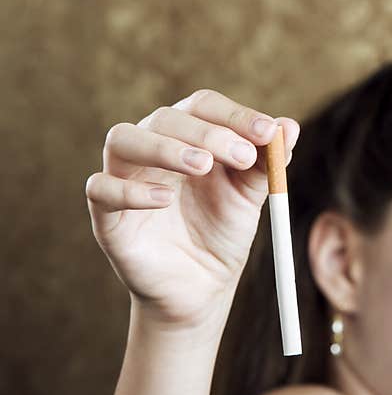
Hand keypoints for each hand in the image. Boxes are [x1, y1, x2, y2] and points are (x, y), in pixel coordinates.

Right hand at [85, 89, 298, 327]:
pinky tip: (164, 198)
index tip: (267, 132)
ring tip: (202, 165)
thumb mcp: (249, 199)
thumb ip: (267, 164)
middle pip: (166, 118)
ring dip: (164, 147)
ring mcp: (125, 179)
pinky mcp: (107, 215)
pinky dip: (129, 190)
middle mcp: (152, 149)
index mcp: (189, 138)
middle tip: (243, 156)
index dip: (234, 115)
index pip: (203, 106)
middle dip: (207, 133)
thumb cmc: (222, 234)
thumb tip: (289, 127)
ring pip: (123, 139)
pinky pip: (100, 189)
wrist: (203, 288)